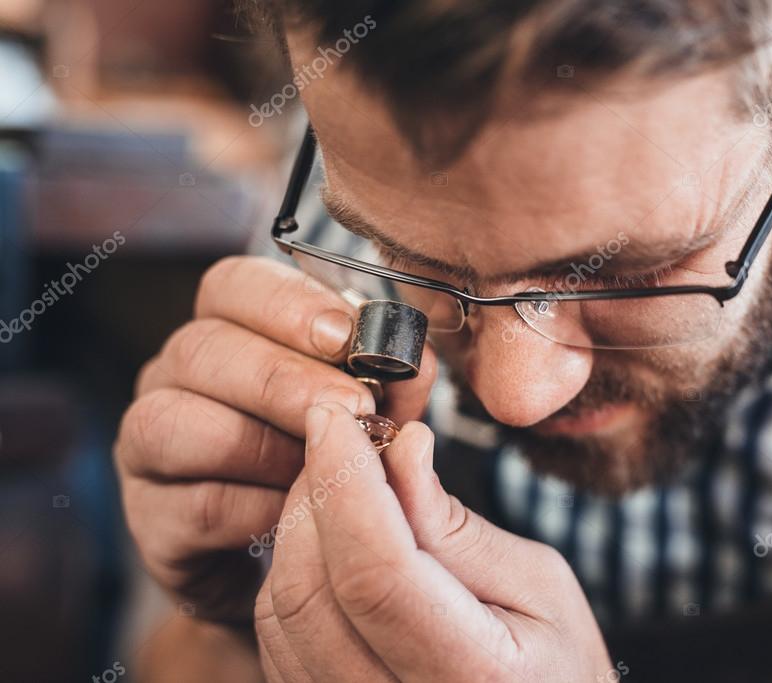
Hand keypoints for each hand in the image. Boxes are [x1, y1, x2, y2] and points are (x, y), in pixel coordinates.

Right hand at [114, 256, 436, 622]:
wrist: (299, 565)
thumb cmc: (331, 465)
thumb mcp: (370, 416)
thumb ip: (393, 384)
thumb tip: (418, 362)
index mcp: (230, 331)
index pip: (232, 285)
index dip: (287, 304)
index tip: (346, 336)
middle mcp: (174, 377)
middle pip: (202, 349)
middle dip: (284, 377)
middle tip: (354, 406)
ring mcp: (149, 447)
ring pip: (176, 422)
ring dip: (265, 444)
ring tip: (329, 468)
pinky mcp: (153, 519)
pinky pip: (194, 505)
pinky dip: (257, 510)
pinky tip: (301, 516)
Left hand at [254, 396, 611, 681]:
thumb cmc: (557, 662)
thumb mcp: (538, 583)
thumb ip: (456, 525)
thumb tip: (400, 446)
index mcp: (472, 680)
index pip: (375, 572)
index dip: (345, 482)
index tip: (335, 416)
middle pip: (310, 591)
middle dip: (315, 495)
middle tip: (344, 441)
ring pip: (280, 614)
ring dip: (300, 531)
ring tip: (347, 490)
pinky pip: (278, 641)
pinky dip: (297, 573)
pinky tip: (337, 543)